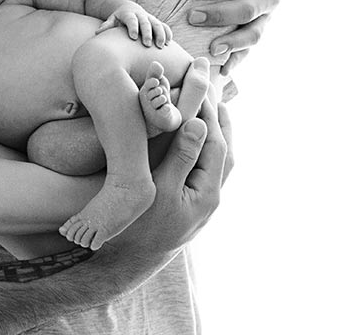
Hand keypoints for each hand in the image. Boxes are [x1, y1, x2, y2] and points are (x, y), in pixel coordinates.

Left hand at [95, 0, 170, 46]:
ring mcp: (150, 18)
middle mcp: (141, 15)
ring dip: (160, 35)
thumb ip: (106, 26)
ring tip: (161, 46)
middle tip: (147, 44)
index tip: (133, 37)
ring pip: (157, 24)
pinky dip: (168, 34)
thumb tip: (97, 32)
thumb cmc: (118, 19)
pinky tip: (169, 43)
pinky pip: (164, 26)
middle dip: (147, 33)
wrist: (130, 9)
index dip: (133, 27)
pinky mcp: (157, 22)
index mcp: (129, 14)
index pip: (131, 20)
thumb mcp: (111, 20)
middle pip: (146, 23)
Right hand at [106, 98, 230, 259]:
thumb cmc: (139, 226)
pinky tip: (192, 138)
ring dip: (215, 134)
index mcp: (207, 193)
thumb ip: (181, 157)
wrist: (128, 262)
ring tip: (210, 110)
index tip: (201, 89)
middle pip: (224, 153)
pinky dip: (204, 148)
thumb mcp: (160, 189)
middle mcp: (210, 198)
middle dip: (220, 122)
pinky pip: (204, 170)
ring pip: (217, 162)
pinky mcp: (189, 204)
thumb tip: (199, 124)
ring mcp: (200, 203)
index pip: (216, 145)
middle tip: (213, 93)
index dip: (210, 115)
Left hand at [187, 0, 282, 72]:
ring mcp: (266, 18)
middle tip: (191, 16)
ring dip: (231, 43)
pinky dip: (235, 61)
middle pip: (249, 10)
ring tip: (210, 49)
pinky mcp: (255, 33)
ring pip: (253, 35)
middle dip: (220, 15)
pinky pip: (247, 51)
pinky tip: (221, 70)